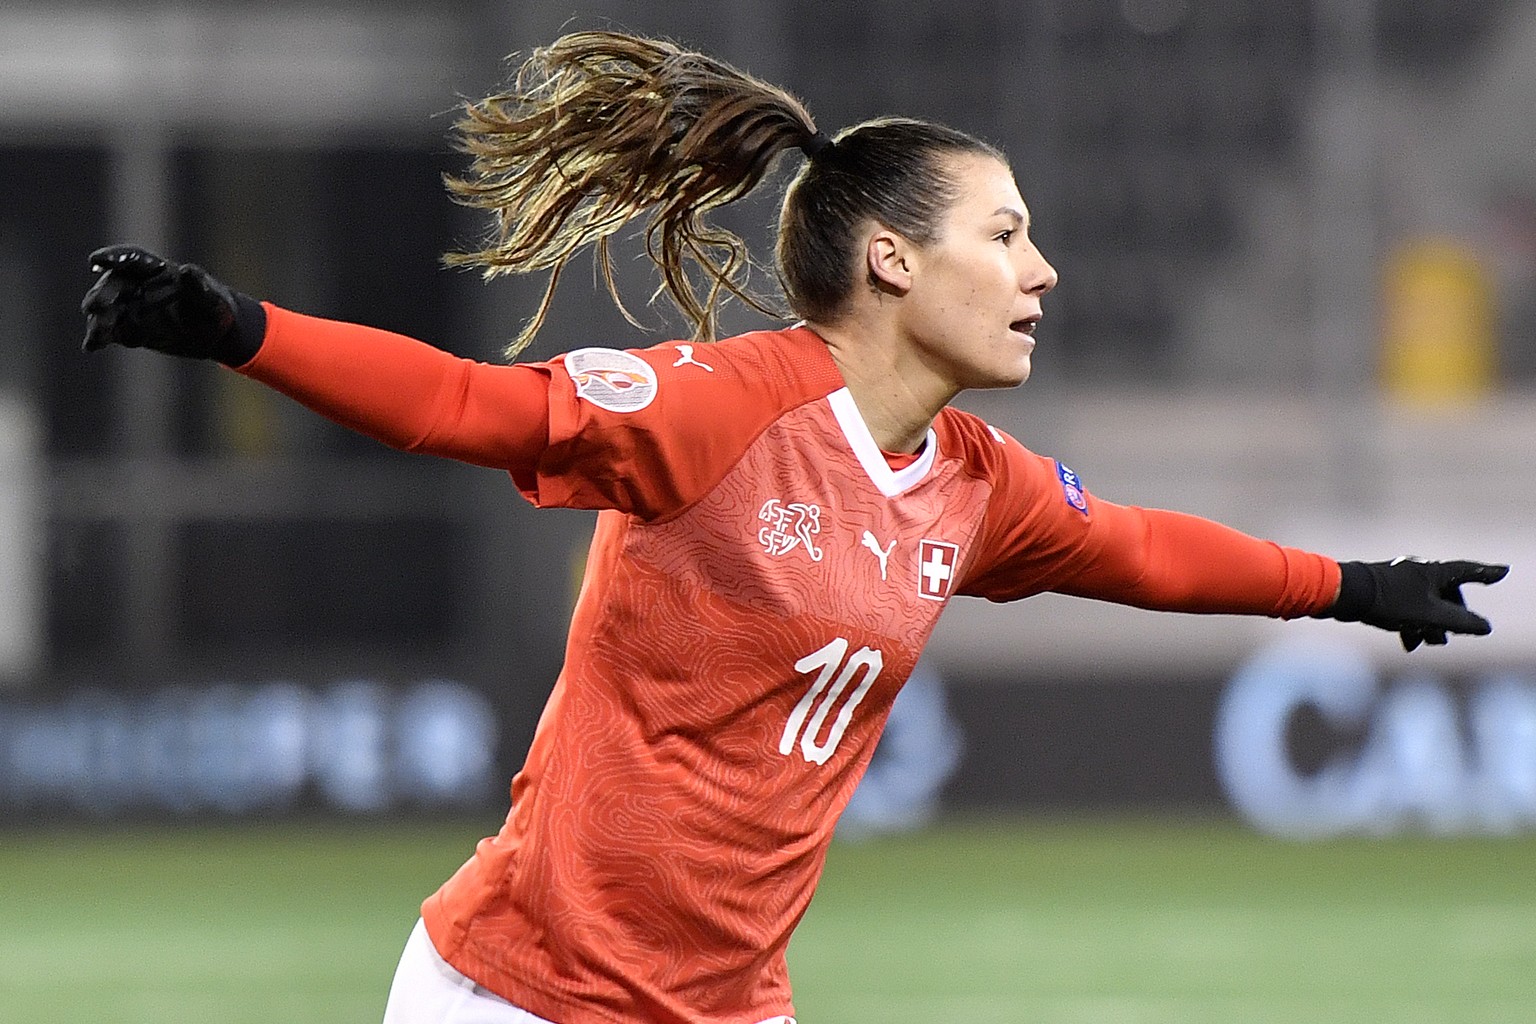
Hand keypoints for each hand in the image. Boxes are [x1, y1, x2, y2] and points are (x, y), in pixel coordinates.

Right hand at [81, 244, 264, 364]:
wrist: (214, 334)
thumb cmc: (215, 308)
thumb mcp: (212, 298)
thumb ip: (198, 286)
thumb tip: (185, 271)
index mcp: (157, 269)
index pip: (132, 258)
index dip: (113, 258)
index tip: (96, 260)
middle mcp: (138, 285)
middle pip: (113, 285)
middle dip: (102, 294)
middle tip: (95, 306)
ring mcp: (130, 307)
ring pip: (107, 310)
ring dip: (99, 319)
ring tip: (96, 333)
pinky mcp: (129, 329)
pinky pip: (110, 332)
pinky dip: (100, 338)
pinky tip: (91, 346)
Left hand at [1325, 558, 1508, 650]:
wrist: (1343, 594)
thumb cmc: (1388, 602)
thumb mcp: (1429, 616)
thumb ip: (1459, 622)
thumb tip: (1485, 627)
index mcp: (1433, 571)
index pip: (1467, 571)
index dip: (1486, 574)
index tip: (1502, 572)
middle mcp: (1418, 570)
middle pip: (1445, 593)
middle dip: (1449, 616)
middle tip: (1447, 636)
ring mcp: (1400, 578)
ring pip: (1425, 602)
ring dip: (1430, 624)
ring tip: (1429, 642)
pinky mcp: (1384, 589)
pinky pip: (1407, 606)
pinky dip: (1412, 622)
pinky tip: (1408, 643)